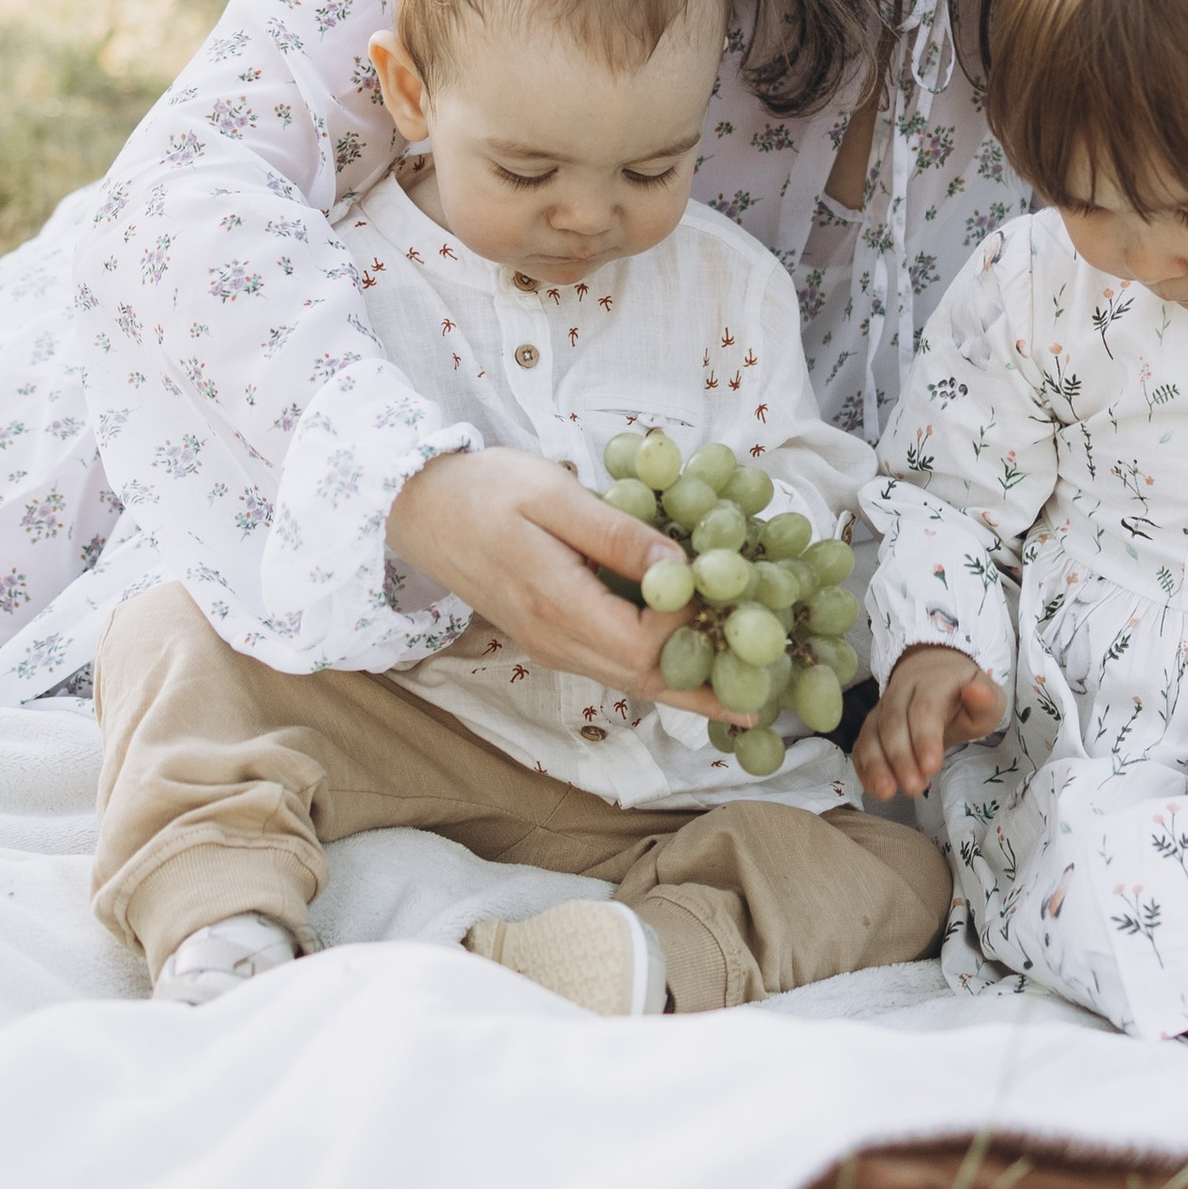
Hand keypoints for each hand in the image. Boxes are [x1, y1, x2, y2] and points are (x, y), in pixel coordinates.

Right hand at [387, 449, 720, 711]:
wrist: (419, 508)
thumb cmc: (485, 490)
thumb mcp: (553, 495)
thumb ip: (617, 534)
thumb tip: (683, 566)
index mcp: (557, 609)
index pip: (643, 646)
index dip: (690, 627)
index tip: (720, 585)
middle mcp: (556, 643)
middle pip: (645, 682)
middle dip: (707, 687)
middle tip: (767, 697)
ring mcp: (551, 647)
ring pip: (630, 681)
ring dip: (686, 686)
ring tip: (741, 691)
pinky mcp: (550, 638)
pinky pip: (613, 665)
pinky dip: (657, 669)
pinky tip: (690, 663)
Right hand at [855, 645, 1006, 802]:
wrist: (935, 674)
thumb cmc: (964, 696)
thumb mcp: (987, 699)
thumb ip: (986, 702)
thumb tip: (976, 692)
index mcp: (933, 682)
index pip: (924, 708)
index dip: (924, 738)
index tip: (932, 768)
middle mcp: (901, 691)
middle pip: (893, 722)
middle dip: (900, 758)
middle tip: (914, 789)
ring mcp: (883, 707)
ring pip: (872, 733)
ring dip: (877, 764)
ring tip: (886, 793)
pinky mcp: (872, 725)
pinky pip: (861, 743)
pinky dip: (864, 766)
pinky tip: (874, 788)